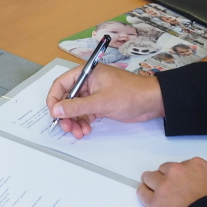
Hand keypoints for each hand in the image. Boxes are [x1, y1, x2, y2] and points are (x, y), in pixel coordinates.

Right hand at [46, 63, 163, 137]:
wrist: (152, 102)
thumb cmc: (130, 94)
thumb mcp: (101, 101)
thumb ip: (77, 106)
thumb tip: (56, 110)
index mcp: (86, 73)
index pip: (61, 84)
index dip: (54, 99)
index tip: (54, 114)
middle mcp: (87, 82)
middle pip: (66, 98)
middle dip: (65, 115)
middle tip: (67, 128)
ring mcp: (94, 94)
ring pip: (75, 109)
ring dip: (74, 121)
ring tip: (79, 133)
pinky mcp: (100, 104)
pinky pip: (85, 114)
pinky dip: (83, 123)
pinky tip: (86, 130)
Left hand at [138, 158, 206, 206]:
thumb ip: (205, 182)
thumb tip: (203, 189)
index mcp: (196, 166)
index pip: (182, 165)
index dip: (180, 175)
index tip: (180, 180)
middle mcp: (178, 172)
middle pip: (165, 169)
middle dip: (166, 177)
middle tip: (168, 186)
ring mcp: (164, 186)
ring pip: (150, 177)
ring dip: (151, 182)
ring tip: (150, 185)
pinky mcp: (154, 202)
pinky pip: (143, 192)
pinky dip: (144, 193)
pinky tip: (145, 194)